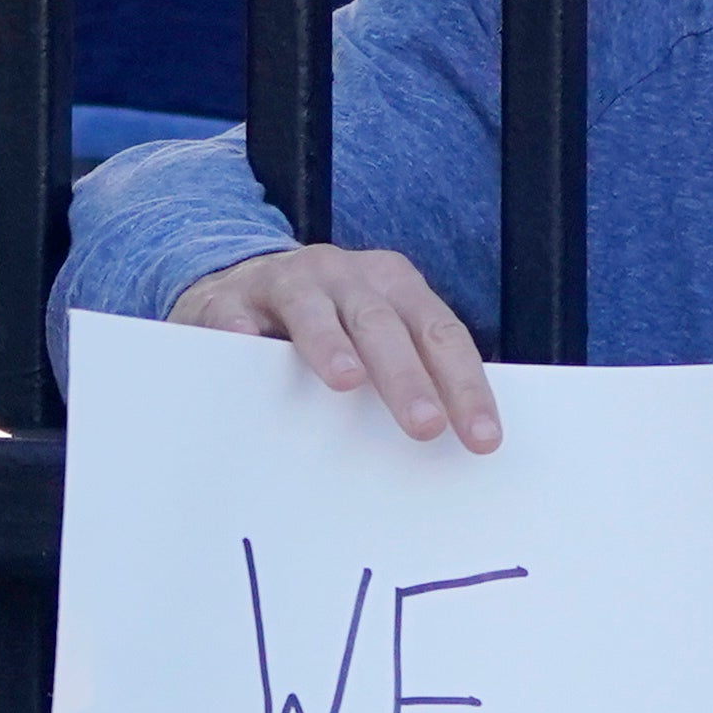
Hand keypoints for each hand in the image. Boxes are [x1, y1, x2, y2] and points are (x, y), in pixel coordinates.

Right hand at [172, 244, 501, 451]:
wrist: (238, 284)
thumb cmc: (325, 323)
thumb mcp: (375, 334)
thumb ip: (409, 368)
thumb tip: (456, 436)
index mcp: (393, 285)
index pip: (440, 334)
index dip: (465, 385)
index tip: (481, 437)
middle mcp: (345, 275)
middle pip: (383, 325)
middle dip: (408, 377)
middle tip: (426, 426)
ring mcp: (287, 281)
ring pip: (315, 312)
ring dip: (332, 345)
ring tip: (347, 383)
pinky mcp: (232, 298)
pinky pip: (237, 317)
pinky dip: (244, 335)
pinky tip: (248, 351)